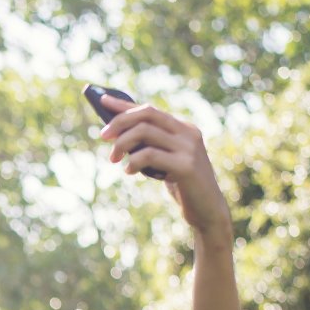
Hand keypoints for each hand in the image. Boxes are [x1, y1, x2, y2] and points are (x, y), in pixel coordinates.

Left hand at [95, 93, 232, 242]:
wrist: (207, 210)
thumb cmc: (182, 185)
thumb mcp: (165, 161)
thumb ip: (150, 146)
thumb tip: (116, 134)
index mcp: (184, 129)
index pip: (150, 110)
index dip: (125, 104)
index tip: (103, 99)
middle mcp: (188, 133)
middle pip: (147, 114)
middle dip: (120, 122)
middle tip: (102, 136)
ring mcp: (189, 148)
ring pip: (145, 131)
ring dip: (122, 143)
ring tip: (114, 159)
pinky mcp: (186, 166)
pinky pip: (150, 155)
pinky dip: (133, 162)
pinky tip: (128, 171)